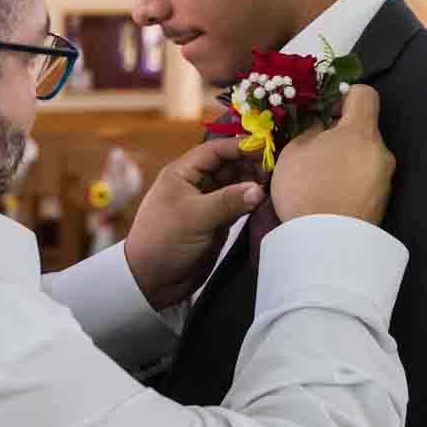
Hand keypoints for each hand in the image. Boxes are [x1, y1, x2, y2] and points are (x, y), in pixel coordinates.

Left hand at [123, 136, 265, 309]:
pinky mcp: (216, 221)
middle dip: (249, 164)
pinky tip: (266, 200)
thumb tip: (260, 189)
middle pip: (227, 165)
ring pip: (234, 184)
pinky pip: (237, 204)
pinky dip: (250, 201)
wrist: (152, 279)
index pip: (214, 150)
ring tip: (274, 184)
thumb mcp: (196, 217)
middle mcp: (195, 183)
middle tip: (274, 170)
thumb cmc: (166, 240)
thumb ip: (229, 201)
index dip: (239, 147)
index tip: (265, 148)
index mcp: (182, 173)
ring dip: (252, 182)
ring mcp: (206, 202)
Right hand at [271, 84, 394, 225]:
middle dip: (340, 135)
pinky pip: (365, 179)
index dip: (343, 96)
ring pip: (364, 156)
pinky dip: (350, 181)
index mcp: (361, 131)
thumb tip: (323, 124)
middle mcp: (381, 151)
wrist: (326, 244)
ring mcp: (385, 178)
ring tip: (320, 179)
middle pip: (363, 130)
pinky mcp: (383, 201)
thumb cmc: (307, 189)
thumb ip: (311, 129)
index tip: (324, 114)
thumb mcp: (295, 150)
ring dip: (345, 160)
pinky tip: (330, 197)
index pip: (364, 94)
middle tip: (314, 152)